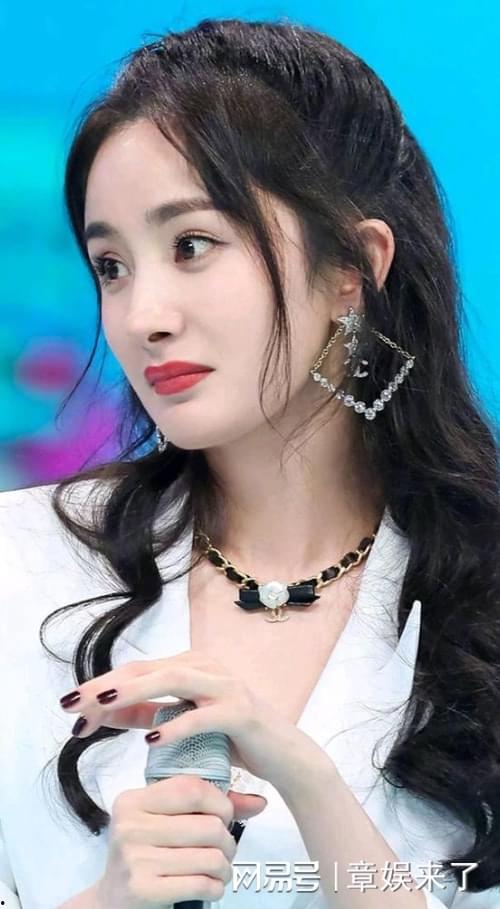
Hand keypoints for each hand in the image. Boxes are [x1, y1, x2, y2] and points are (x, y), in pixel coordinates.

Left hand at [59, 649, 331, 798]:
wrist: (283, 755)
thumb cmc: (232, 738)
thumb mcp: (183, 723)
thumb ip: (150, 713)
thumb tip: (105, 711)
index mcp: (190, 665)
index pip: (136, 671)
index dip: (101, 687)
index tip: (70, 708)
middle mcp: (206, 666)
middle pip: (146, 670)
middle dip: (106, 687)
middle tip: (71, 704)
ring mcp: (224, 686)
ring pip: (172, 680)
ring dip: (134, 692)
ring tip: (102, 706)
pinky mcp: (239, 711)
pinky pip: (201, 715)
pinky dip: (175, 725)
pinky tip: (150, 739)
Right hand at [93, 773, 242, 906]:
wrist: (112, 900)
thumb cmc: (146, 853)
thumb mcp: (164, 821)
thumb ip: (206, 806)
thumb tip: (259, 802)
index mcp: (132, 801)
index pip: (191, 789)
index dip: (220, 802)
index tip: (224, 815)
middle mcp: (129, 826)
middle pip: (208, 826)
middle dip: (228, 840)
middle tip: (224, 849)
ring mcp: (134, 858)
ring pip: (211, 857)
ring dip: (225, 867)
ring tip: (219, 869)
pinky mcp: (143, 889)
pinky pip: (202, 884)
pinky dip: (215, 887)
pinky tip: (209, 885)